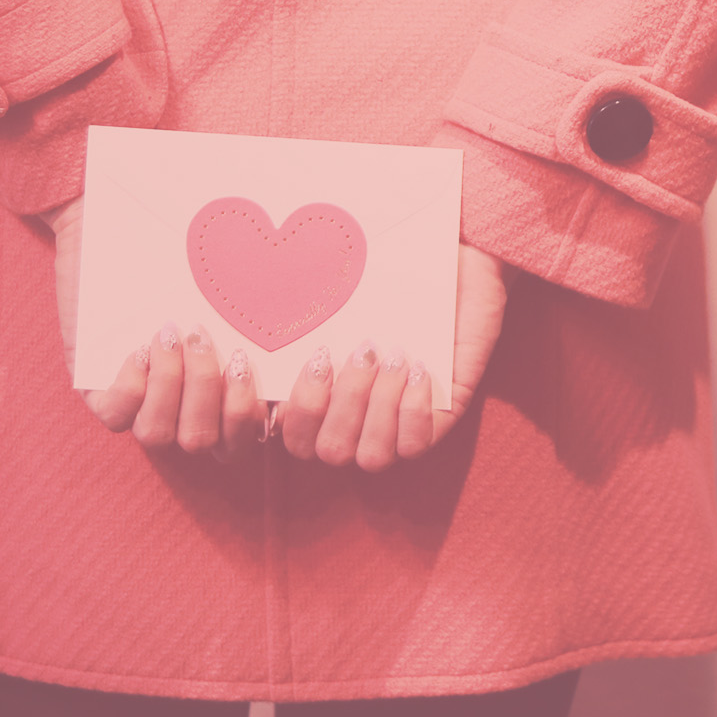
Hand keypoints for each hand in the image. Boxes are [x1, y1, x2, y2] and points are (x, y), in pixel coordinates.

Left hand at [46, 197, 266, 460]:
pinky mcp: (100, 390)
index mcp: (228, 396)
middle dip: (217, 394)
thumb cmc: (196, 254)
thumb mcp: (244, 284)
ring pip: (163, 437)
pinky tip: (141, 345)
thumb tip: (351, 325)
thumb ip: (282, 312)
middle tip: (210, 337)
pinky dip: (133, 385)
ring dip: (176, 387)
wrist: (121, 224)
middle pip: (214, 445)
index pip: (256, 437)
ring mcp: (143, 404)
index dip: (270, 414)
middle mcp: (188, 409)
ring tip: (175, 335)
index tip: (278, 362)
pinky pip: (117, 417)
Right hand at [279, 243, 508, 471]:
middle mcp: (356, 421)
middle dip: (340, 403)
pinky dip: (412, 411)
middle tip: (363, 351)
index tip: (307, 357)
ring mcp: (398, 426)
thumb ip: (300, 316)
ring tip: (394, 358)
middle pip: (326, 452)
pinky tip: (417, 371)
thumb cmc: (392, 274)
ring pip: (370, 457)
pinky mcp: (440, 421)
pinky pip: (415, 445)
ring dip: (376, 408)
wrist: (462, 259)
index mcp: (324, 397)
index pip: (288, 437)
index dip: (288, 411)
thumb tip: (255, 333)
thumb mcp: (341, 293)